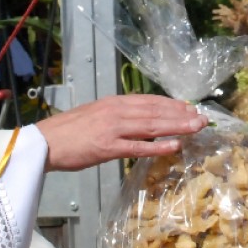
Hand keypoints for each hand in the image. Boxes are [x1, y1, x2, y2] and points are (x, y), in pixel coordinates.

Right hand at [36, 94, 206, 171]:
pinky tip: (175, 146)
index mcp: (113, 102)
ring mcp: (113, 129)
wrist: (45, 142)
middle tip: (203, 119)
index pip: (149, 100)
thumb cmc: (68, 132)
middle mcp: (116, 111)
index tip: (190, 108)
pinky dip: (158, 145)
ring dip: (177, 126)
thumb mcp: (95, 115)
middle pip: (155, 111)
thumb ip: (116, 115)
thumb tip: (138, 119)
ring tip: (196, 128)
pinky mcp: (107, 147)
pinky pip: (138, 146)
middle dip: (181, 115)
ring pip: (152, 125)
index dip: (171, 104)